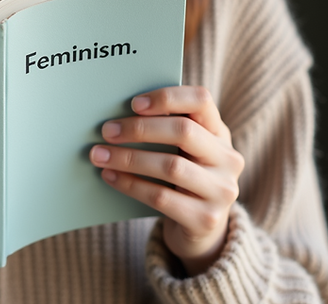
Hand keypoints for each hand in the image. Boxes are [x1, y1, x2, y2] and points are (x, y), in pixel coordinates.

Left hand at [89, 86, 243, 275]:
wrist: (201, 229)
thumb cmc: (182, 178)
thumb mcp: (183, 151)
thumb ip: (165, 130)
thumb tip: (116, 116)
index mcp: (219, 133)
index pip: (201, 100)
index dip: (168, 98)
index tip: (134, 103)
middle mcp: (228, 159)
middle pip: (184, 132)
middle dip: (140, 129)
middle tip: (107, 131)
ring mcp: (221, 191)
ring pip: (170, 166)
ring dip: (129, 158)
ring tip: (99, 155)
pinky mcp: (206, 219)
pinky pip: (161, 197)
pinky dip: (130, 185)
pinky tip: (109, 176)